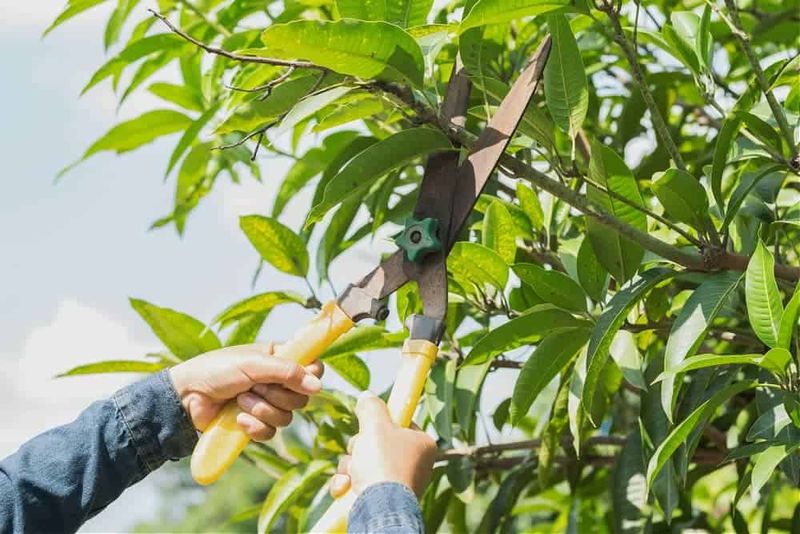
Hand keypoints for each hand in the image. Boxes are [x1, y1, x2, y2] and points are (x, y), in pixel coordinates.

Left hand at [168, 343, 322, 440]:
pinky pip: (270, 432)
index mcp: (278, 360)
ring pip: (287, 417)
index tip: (299, 379)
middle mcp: (276, 383)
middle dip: (277, 396)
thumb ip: (287, 372)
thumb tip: (318, 386)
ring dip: (262, 410)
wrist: (186, 397)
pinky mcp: (255, 425)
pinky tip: (238, 419)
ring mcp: (267, 405)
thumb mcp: (254, 364)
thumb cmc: (216, 371)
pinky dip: (255, 427)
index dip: (310, 376)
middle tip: (255, 387)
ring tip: (241, 401)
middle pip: (302, 397)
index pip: (312, 368)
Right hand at [329, 391, 436, 497]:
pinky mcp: (379, 499)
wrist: (378, 509)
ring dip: (350, 465)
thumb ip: (372, 407)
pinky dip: (347, 483)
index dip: (381, 421)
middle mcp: (413, 464)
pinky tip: (344, 487)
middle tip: (361, 450)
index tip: (371, 422)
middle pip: (377, 442)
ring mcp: (396, 482)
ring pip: (363, 461)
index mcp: (422, 444)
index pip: (400, 422)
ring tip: (352, 472)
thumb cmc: (384, 465)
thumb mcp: (376, 425)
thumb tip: (367, 396)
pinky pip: (358, 482)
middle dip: (359, 446)